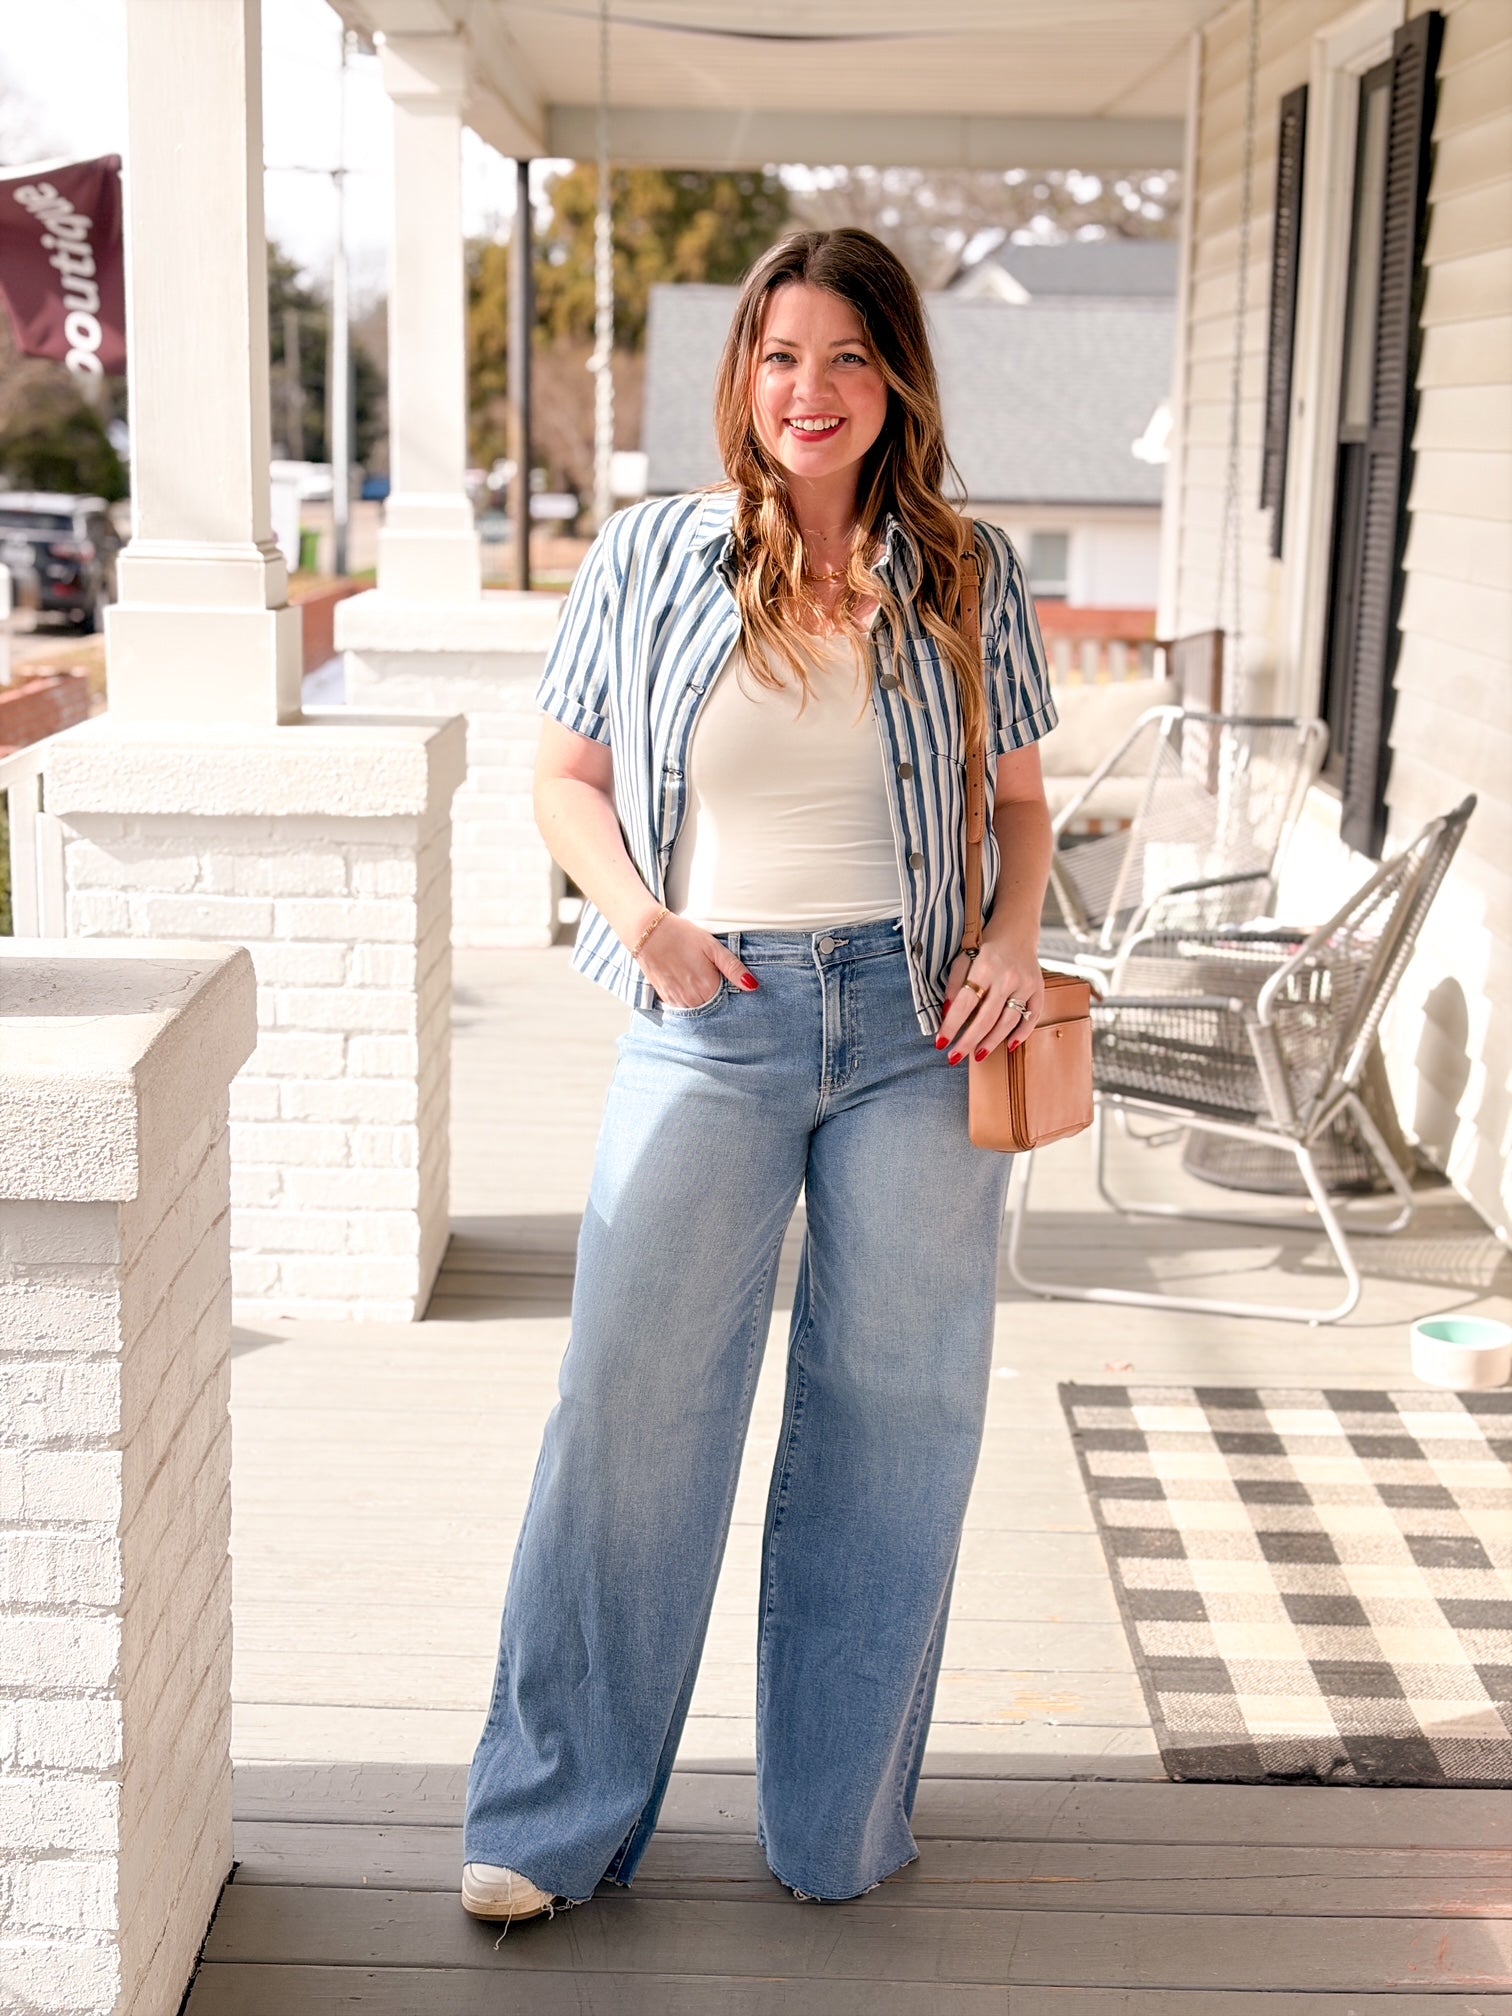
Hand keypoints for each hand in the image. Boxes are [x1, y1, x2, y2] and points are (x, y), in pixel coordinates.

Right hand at [632, 910, 758, 1008]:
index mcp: (708, 987)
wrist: (648, 933)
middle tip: (712, 978)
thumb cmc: (682, 936)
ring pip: (698, 1010)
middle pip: (714, 1008)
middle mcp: (693, 999)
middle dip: (718, 998)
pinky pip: (683, 1008)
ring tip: (699, 980)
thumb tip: (753, 986)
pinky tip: (688, 985)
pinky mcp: (666, 998)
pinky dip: (689, 1001)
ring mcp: (678, 1001)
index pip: (729, 1002)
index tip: (729, 983)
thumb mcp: (712, 947)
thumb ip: (733, 968)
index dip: (732, 993)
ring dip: (703, 1001)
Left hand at [935, 941, 1042, 1064]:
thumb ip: (955, 984)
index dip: (952, 1025)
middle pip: (986, 1018)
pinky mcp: (1038, 989)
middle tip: (954, 1058)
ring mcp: (1025, 984)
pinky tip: (1010, 1046)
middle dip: (968, 1042)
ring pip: (1008, 1021)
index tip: (940, 1042)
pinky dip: (1022, 1033)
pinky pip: (1032, 1016)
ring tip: (977, 1055)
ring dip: (991, 1042)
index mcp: (985, 967)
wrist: (1017, 929)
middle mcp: (1007, 977)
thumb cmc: (985, 945)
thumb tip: (947, 1014)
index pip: (965, 1003)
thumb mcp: (963, 956)